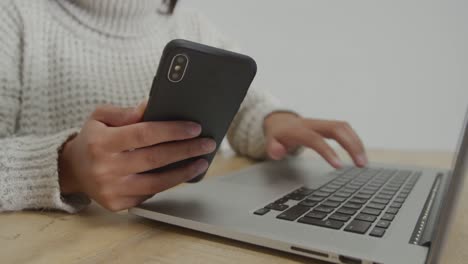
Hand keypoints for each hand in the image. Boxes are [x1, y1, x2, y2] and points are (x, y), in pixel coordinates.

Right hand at [59, 101, 215, 210]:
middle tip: (207, 143)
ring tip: (202, 161)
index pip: (144, 134)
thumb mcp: (101, 117)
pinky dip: (169, 183)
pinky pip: (150, 193)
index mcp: (101, 143)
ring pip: (157, 182)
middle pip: (155, 159)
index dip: (172, 131)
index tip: (194, 128)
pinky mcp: (118, 204)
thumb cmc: (92, 139)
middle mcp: (105, 168)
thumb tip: (152, 106)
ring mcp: (112, 190)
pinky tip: (182, 173)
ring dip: (184, 172)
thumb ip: (126, 112)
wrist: (73, 169)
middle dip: (186, 150)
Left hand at [263, 112, 366, 167]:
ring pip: (344, 127)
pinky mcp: (329, 125)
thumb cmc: (278, 135)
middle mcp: (314, 124)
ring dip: (357, 143)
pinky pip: (346, 130)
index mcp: (299, 129)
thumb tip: (278, 152)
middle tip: (361, 163)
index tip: (339, 166)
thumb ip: (273, 148)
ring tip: (363, 162)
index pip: (316, 139)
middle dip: (351, 144)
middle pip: (337, 128)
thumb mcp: (270, 142)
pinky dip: (355, 141)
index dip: (328, 151)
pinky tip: (360, 154)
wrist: (280, 121)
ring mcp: (323, 123)